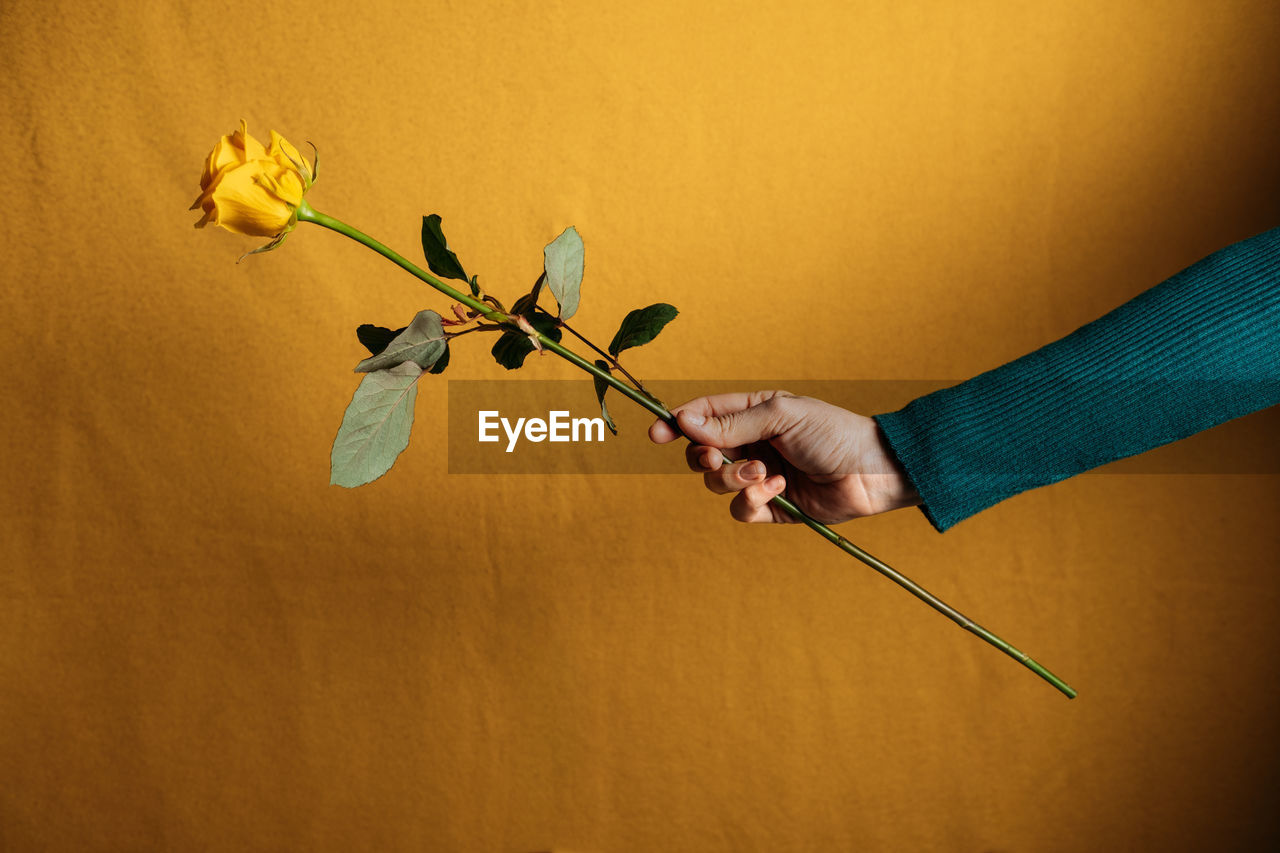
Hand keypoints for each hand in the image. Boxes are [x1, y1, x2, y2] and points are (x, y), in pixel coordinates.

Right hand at [648, 390, 920, 523]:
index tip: (657, 434)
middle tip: (719, 457)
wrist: (873, 472)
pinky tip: (778, 489)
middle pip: (701, 454)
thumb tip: (685, 421)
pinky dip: (752, 501)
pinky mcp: (771, 508)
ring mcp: (759, 477)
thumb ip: (731, 423)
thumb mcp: (780, 416)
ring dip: (734, 479)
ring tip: (765, 473)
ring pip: (717, 485)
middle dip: (706, 458)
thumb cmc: (834, 432)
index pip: (703, 416)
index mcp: (752, 414)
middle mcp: (752, 445)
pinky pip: (740, 511)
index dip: (677, 425)